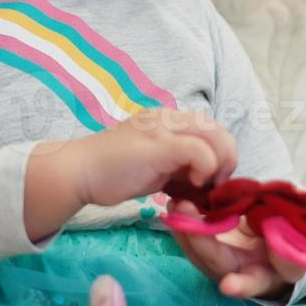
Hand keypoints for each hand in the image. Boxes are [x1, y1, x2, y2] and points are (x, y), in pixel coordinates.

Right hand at [71, 109, 238, 208]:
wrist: (78, 172)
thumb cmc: (112, 173)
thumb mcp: (155, 167)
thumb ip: (178, 167)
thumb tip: (204, 183)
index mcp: (168, 120)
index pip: (209, 129)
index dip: (219, 155)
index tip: (210, 183)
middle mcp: (169, 117)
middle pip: (218, 129)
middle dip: (227, 160)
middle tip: (214, 188)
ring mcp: (164, 128)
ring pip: (215, 135)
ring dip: (220, 164)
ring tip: (205, 188)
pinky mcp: (160, 144)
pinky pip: (200, 150)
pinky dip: (206, 168)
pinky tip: (194, 186)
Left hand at [166, 199, 305, 300]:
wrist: (274, 249)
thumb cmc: (288, 252)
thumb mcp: (296, 251)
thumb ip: (290, 244)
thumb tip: (282, 226)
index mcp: (261, 277)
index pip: (251, 283)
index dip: (240, 285)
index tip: (228, 286)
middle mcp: (234, 273)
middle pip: (213, 262)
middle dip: (199, 240)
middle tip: (186, 212)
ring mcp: (217, 260)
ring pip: (196, 250)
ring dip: (183, 228)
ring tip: (175, 203)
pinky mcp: (207, 246)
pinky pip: (191, 236)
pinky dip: (182, 220)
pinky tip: (174, 201)